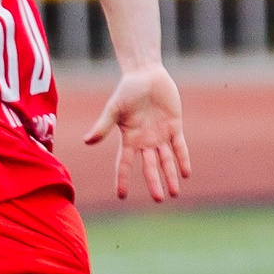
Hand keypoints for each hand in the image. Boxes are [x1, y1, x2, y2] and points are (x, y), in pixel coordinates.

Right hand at [84, 64, 191, 202]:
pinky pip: (179, 147)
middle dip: (154, 183)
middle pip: (149, 166)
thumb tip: (87, 141)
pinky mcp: (174, 126)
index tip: (121, 196)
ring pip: (166, 160)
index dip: (123, 179)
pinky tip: (186, 173)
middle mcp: (144, 141)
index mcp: (128, 138)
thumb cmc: (127, 89)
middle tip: (158, 199)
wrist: (145, 74)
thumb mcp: (114, 109)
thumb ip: (103, 126)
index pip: (125, 163)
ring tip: (174, 193)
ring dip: (170, 176)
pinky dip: (182, 159)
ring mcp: (160, 135)